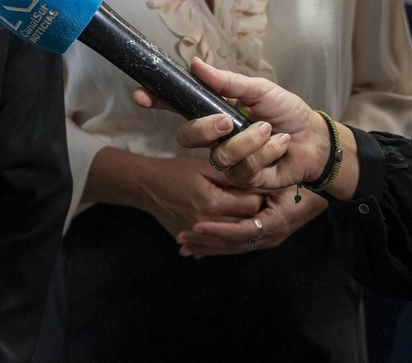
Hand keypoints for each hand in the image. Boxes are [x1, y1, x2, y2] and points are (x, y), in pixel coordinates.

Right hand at [131, 154, 266, 238]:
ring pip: (234, 236)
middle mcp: (208, 224)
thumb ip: (233, 176)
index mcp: (213, 203)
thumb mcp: (205, 168)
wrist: (147, 187)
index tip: (264, 187)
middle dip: (256, 212)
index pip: (252, 205)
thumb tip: (260, 182)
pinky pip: (218, 243)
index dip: (261, 195)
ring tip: (247, 211)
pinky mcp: (193, 242)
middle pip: (246, 223)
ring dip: (244, 225)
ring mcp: (200, 236)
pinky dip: (227, 235)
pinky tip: (230, 226)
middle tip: (261, 200)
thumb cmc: (176, 172)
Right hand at [136, 58, 329, 190]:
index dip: (156, 100)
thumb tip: (196, 64)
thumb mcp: (259, 90)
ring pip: (219, 156)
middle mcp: (216, 137)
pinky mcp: (245, 179)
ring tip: (270, 130)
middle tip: (228, 120)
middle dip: (204, 128)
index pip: (178, 106)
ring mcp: (229, 160)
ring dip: (248, 141)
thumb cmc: (287, 112)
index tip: (139, 94)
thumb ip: (228, 82)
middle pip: (187, 137)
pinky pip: (243, 169)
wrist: (314, 138)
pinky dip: (265, 152)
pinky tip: (280, 145)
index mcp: (215, 112)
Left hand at [177, 186, 327, 258]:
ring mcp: (266, 239)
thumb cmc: (299, 177)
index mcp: (273, 223)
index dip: (217, 231)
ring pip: (233, 247)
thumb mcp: (277, 177)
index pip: (240, 232)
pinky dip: (218, 247)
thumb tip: (231, 184)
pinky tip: (200, 251)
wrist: (322, 182)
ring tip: (185, 248)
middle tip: (182, 240)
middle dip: (206, 243)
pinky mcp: (263, 237)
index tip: (196, 227)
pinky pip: (237, 245)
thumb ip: (256, 183)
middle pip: (232, 244)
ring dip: (208, 248)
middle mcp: (269, 236)